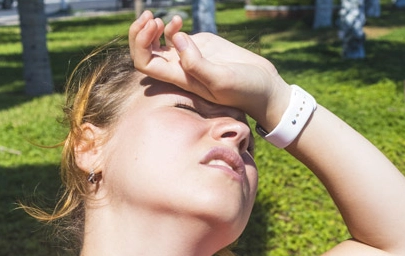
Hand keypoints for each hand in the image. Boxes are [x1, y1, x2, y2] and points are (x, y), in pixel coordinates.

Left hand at [128, 11, 290, 127]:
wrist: (264, 88)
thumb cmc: (245, 89)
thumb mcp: (222, 79)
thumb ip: (197, 63)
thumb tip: (176, 38)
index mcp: (181, 78)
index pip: (145, 63)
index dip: (141, 44)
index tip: (154, 27)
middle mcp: (180, 69)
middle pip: (145, 53)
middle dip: (139, 33)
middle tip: (151, 17)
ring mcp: (189, 57)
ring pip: (156, 44)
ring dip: (150, 29)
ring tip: (159, 18)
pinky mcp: (201, 47)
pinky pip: (174, 37)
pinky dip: (170, 26)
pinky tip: (178, 20)